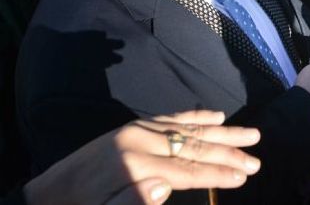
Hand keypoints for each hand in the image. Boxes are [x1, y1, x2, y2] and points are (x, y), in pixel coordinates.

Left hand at [24, 110, 260, 204]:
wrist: (50, 192)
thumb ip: (134, 200)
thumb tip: (166, 185)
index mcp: (135, 163)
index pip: (187, 169)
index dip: (218, 173)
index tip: (246, 176)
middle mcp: (141, 139)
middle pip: (195, 145)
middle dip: (230, 153)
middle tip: (257, 159)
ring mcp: (140, 128)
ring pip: (190, 127)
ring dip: (223, 131)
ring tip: (251, 133)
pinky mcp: (136, 124)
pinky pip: (172, 117)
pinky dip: (196, 115)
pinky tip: (217, 114)